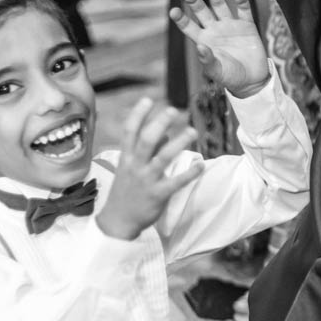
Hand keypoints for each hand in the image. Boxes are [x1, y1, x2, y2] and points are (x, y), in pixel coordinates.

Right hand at [97, 99, 201, 239]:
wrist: (118, 221)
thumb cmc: (126, 191)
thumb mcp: (130, 168)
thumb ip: (147, 151)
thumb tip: (166, 134)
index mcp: (126, 157)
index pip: (129, 131)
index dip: (138, 114)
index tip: (148, 99)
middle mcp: (135, 166)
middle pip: (146, 139)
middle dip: (159, 123)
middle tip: (174, 110)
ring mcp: (146, 180)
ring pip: (162, 158)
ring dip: (178, 143)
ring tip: (193, 131)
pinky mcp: (157, 195)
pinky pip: (176, 182)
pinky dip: (190, 173)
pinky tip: (202, 164)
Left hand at [169, 0, 269, 97]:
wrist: (252, 80)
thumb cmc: (231, 77)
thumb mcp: (217, 72)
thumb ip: (207, 60)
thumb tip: (199, 47)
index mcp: (204, 40)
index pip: (189, 26)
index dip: (181, 19)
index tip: (173, 11)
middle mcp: (215, 30)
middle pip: (202, 12)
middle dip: (195, 3)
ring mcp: (231, 26)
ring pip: (221, 7)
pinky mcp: (247, 26)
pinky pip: (244, 11)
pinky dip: (242, 3)